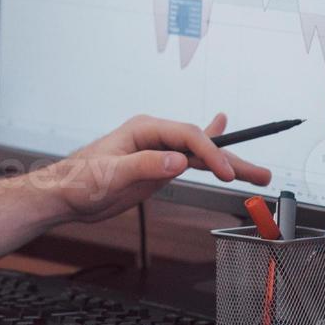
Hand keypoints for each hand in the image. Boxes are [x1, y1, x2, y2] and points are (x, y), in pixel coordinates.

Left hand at [52, 114, 271, 222]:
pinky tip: (223, 141)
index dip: (210, 153)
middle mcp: (154, 137)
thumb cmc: (79, 180)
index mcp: (144, 129)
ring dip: (228, 164)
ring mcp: (157, 152)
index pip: (187, 136)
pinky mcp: (157, 167)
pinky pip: (190, 161)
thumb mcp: (111, 175)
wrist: (65, 195)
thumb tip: (178, 160)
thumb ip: (145, 166)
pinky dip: (209, 159)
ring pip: (200, 156)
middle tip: (259, 173)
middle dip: (231, 158)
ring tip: (257, 174)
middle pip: (200, 144)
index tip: (225, 174)